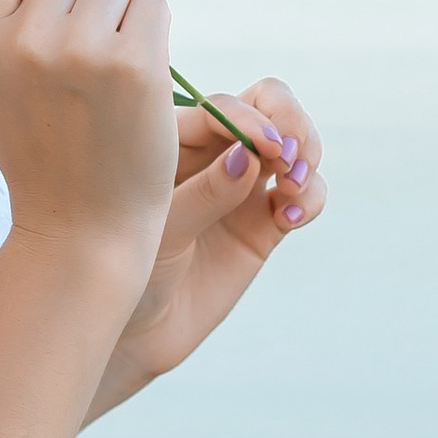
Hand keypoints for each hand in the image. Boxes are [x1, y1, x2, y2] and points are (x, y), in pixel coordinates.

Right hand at [0, 0, 180, 287]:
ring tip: (112, 66)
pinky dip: (152, 32)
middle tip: (89, 53)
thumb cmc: (40, 146)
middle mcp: (24, 40)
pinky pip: (153, 4)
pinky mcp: (135, 65)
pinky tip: (139, 81)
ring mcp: (80, 51)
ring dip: (125, 8)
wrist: (80, 227)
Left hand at [97, 75, 326, 407]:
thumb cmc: (127, 270)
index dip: (252, 119)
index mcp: (174, 140)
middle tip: (292, 158)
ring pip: (294, 145)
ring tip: (291, 189)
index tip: (269, 146)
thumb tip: (249, 155)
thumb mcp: (158, 232)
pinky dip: (310, 197)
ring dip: (308, 156)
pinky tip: (289, 219)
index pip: (223, 107)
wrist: (135, 330)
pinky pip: (304, 194)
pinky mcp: (265, 223)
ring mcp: (243, 186)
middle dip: (292, 123)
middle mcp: (213, 153)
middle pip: (268, 107)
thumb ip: (203, 194)